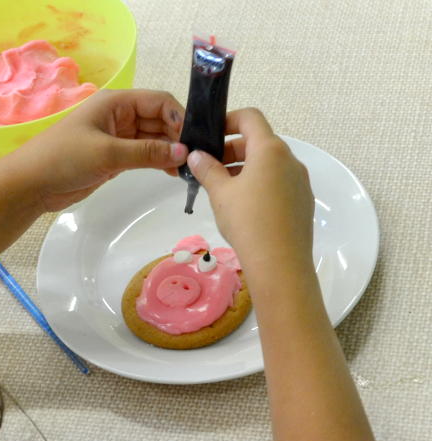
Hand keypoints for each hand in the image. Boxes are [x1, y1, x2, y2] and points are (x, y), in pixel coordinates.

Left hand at [18, 89, 187, 211]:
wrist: (32, 185)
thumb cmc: (64, 159)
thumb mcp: (108, 153)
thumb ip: (147, 152)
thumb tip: (185, 152)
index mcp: (117, 102)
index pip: (159, 102)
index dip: (180, 118)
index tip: (195, 141)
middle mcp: (120, 116)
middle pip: (160, 120)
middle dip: (179, 136)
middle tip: (198, 159)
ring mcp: (119, 137)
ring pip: (155, 139)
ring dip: (171, 151)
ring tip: (189, 169)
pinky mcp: (116, 157)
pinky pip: (145, 154)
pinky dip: (159, 161)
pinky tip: (173, 173)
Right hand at [187, 108, 313, 279]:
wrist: (280, 264)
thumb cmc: (247, 221)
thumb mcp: (220, 193)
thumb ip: (207, 169)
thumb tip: (196, 155)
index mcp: (270, 149)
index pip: (250, 118)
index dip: (228, 120)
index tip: (210, 136)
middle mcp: (290, 160)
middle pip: (259, 141)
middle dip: (232, 149)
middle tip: (209, 167)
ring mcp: (300, 182)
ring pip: (269, 164)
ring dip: (244, 168)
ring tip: (223, 189)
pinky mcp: (303, 202)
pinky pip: (278, 183)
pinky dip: (259, 184)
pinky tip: (244, 207)